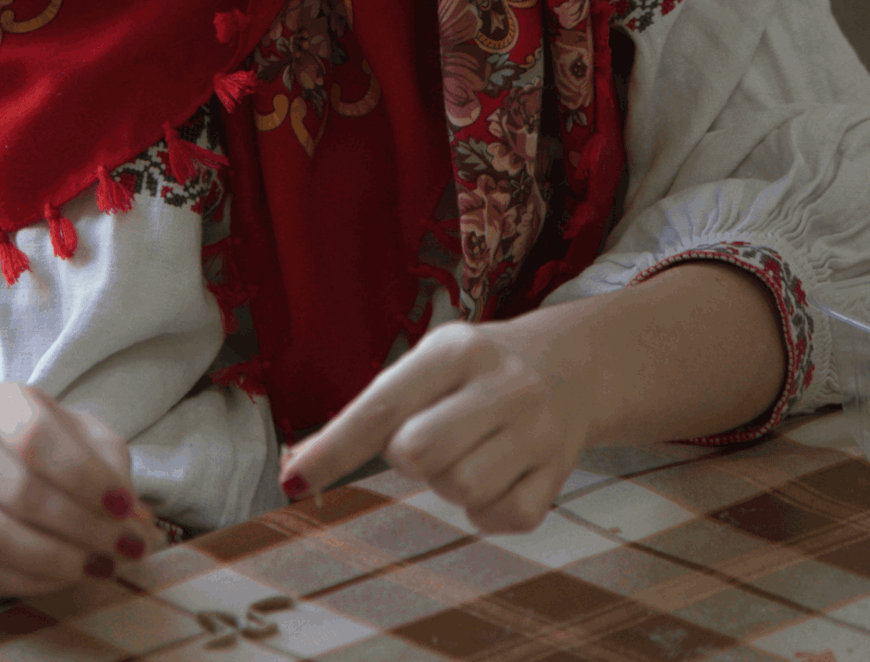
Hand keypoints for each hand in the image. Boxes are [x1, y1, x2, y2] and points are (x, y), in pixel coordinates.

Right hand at [0, 381, 159, 596]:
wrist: (34, 473)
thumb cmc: (67, 452)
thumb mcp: (97, 444)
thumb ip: (113, 471)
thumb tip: (129, 520)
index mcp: (1, 402)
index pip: (34, 436)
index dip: (83, 476)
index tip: (123, 505)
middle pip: (14, 489)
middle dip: (76, 524)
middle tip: (118, 545)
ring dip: (54, 558)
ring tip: (97, 564)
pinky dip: (31, 581)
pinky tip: (66, 576)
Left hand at [277, 320, 589, 535]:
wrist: (575, 364)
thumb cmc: (477, 371)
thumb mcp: (426, 366)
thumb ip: (367, 413)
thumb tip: (296, 467)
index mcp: (455, 350)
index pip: (381, 407)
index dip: (334, 449)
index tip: (295, 482)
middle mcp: (501, 385)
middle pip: (418, 454)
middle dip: (407, 459)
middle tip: (429, 439)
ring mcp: (537, 430)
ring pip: (460, 490)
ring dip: (448, 484)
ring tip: (466, 453)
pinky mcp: (560, 472)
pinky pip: (501, 519)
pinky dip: (486, 511)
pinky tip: (497, 476)